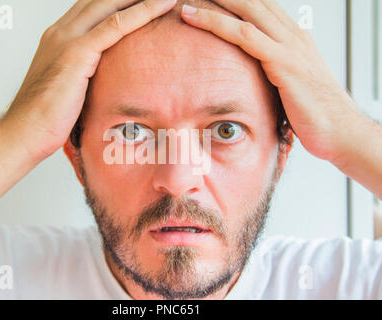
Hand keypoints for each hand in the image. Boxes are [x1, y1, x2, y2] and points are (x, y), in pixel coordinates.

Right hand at [0, 0, 176, 160]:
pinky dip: (141, 12)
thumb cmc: (47, 117)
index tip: (142, 1)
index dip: (118, 2)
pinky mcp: (76, 53)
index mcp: (58, 38)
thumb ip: (84, 75)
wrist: (25, 131)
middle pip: (101, 0)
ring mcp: (67, 39)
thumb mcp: (68, 88)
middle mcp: (61, 31)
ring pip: (110, 5)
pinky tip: (161, 4)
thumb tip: (103, 83)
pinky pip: (115, 26)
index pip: (92, 8)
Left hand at [180, 0, 363, 162]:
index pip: (263, 7)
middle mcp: (293, 36)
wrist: (338, 129)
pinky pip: (245, 36)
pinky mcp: (283, 62)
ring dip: (216, 2)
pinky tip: (196, 19)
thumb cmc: (313, 112)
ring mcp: (289, 46)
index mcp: (294, 39)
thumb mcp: (291, 85)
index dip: (237, 0)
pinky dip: (218, 23)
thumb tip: (253, 79)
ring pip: (247, 12)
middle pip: (254, 2)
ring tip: (187, 0)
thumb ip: (274, 73)